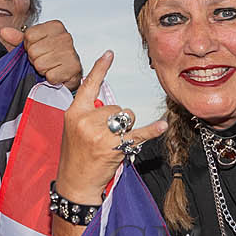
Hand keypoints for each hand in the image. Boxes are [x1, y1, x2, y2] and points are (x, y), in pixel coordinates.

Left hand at [1, 19, 82, 89]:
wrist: (68, 73)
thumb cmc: (50, 57)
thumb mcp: (32, 44)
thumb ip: (18, 38)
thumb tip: (4, 31)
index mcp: (55, 26)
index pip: (29, 36)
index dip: (29, 46)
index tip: (39, 49)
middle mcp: (65, 36)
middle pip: (33, 50)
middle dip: (35, 59)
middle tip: (45, 60)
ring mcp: (71, 52)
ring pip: (40, 64)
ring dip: (43, 69)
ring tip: (51, 67)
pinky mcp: (74, 68)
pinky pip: (50, 76)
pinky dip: (51, 78)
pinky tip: (56, 73)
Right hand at [56, 51, 166, 203]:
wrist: (74, 182)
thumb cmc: (75, 156)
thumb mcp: (73, 129)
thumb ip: (88, 114)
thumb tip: (109, 106)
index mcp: (74, 113)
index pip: (89, 86)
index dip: (100, 68)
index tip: (109, 53)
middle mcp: (85, 120)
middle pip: (115, 106)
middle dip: (117, 119)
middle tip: (105, 137)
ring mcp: (99, 134)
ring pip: (127, 118)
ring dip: (126, 128)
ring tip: (113, 143)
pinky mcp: (113, 147)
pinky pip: (138, 134)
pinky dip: (152, 130)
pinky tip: (162, 125)